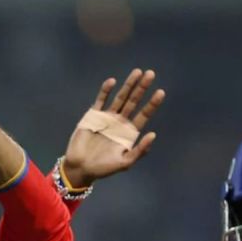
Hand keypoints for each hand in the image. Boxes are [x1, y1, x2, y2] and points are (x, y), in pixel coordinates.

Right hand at [62, 69, 164, 187]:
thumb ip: (139, 150)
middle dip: (142, 88)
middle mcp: (120, 122)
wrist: (81, 168)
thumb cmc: (104, 168)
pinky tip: (112, 81)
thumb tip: (153, 134)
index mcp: (129, 132)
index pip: (144, 114)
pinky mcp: (93, 116)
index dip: (152, 104)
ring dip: (128, 85)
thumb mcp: (125, 163)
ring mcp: (106, 118)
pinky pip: (100, 101)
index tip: (160, 92)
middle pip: (133, 102)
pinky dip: (105, 91)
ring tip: (137, 72)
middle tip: (151, 74)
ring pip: (120, 98)